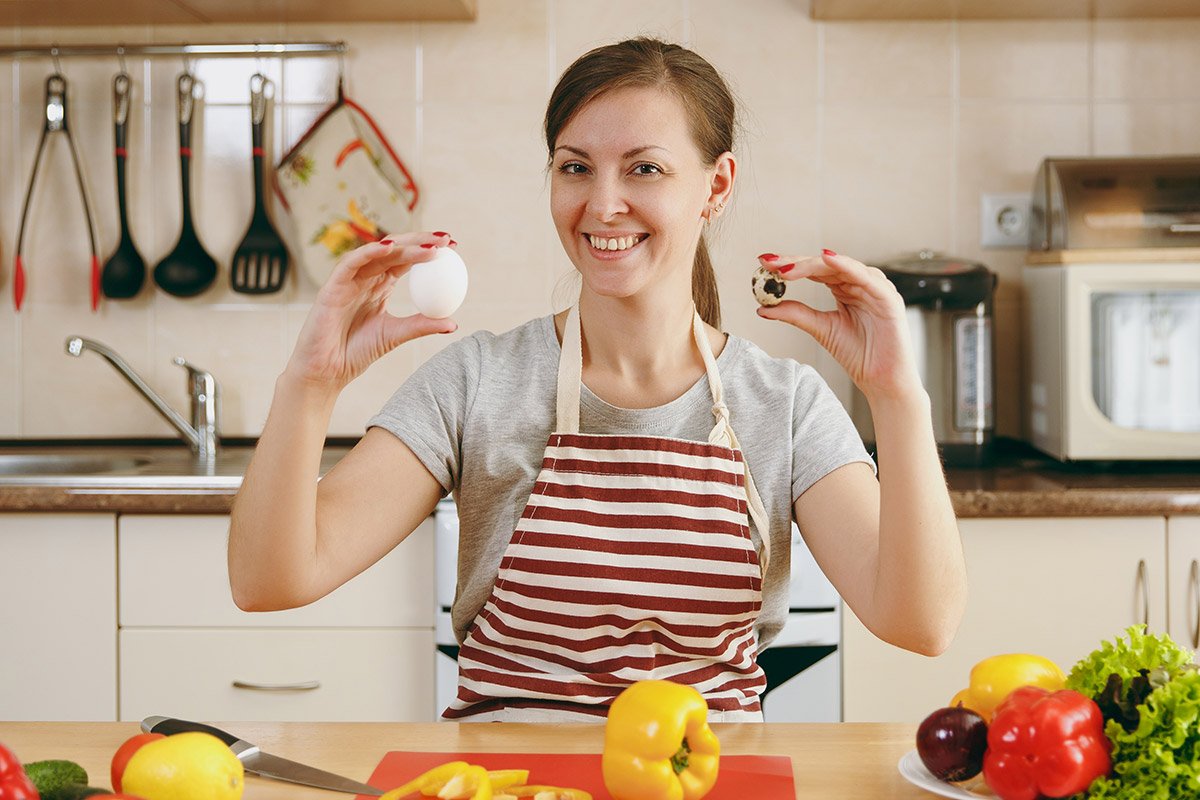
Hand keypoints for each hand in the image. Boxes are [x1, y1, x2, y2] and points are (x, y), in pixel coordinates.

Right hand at [285, 232, 458, 389]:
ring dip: (403, 245)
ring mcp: (349, 280)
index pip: (407, 261)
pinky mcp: (332, 286)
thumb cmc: (356, 352)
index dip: (428, 250)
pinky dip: (369, 252)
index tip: (454, 247)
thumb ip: (421, 325)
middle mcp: (365, 278)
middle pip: (395, 250)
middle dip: (421, 240)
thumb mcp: (396, 335)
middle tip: (446, 240)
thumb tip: (454, 323)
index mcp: (380, 286)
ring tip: (429, 245)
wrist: (327, 371)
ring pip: (377, 253)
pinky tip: (390, 248)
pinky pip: (351, 263)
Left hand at [755, 249, 923, 402]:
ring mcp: (874, 287)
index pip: (813, 270)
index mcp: (843, 288)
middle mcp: (859, 283)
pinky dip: (846, 266)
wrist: (882, 380)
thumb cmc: (859, 355)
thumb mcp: (821, 329)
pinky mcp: (888, 297)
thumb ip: (796, 315)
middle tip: (769, 262)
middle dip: (794, 262)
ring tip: (786, 267)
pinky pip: (865, 277)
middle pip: (824, 264)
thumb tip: (763, 308)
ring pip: (840, 267)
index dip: (788, 265)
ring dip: (811, 264)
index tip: (763, 263)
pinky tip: (826, 258)